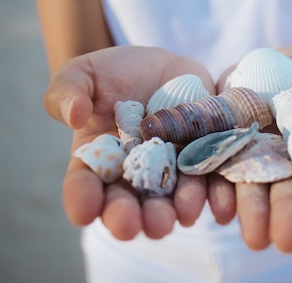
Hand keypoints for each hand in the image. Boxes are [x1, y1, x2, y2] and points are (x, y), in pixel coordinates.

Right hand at [44, 46, 215, 239]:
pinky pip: (212, 182)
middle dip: (132, 217)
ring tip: (181, 214)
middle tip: (133, 225)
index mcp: (97, 162)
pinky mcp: (204, 159)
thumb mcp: (82, 74)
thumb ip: (68, 91)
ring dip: (177, 210)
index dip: (82, 199)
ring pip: (173, 200)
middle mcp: (132, 176)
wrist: (160, 67)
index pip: (84, 185)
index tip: (84, 210)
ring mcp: (170, 171)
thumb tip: (74, 115)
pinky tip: (223, 208)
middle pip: (130, 204)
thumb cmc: (112, 74)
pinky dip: (218, 196)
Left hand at [210, 46, 291, 252]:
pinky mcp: (218, 148)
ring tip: (254, 236)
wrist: (266, 62)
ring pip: (250, 190)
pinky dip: (216, 191)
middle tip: (289, 241)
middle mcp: (284, 164)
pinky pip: (214, 171)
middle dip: (288, 216)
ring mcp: (250, 158)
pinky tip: (219, 208)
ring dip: (252, 214)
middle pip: (287, 193)